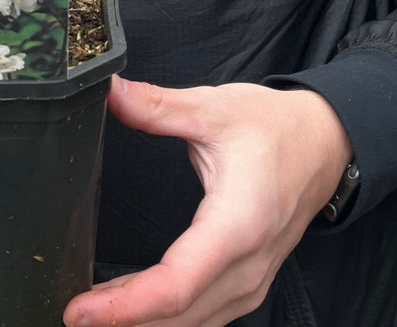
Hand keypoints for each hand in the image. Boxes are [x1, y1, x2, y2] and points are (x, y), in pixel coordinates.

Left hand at [64, 78, 350, 326]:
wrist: (325, 143)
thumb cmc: (275, 128)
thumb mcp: (214, 107)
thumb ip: (158, 105)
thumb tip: (111, 92)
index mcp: (238, 222)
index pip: (178, 282)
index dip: (128, 305)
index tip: (82, 311)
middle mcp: (247, 265)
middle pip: (180, 315)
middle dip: (123, 322)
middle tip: (71, 315)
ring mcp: (251, 281)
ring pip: (192, 322)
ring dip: (142, 323)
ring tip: (92, 313)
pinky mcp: (247, 283)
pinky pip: (203, 314)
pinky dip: (165, 317)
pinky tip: (129, 306)